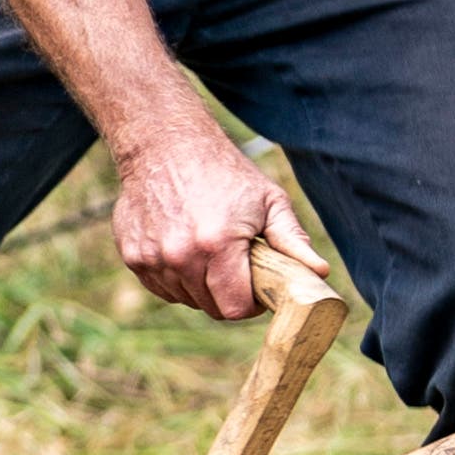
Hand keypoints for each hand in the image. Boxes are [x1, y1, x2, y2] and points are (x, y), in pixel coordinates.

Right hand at [113, 122, 314, 321]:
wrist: (165, 145)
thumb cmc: (224, 171)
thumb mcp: (268, 200)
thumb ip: (292, 241)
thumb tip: (320, 273)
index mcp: (217, 244)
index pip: (235, 309)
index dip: (250, 304)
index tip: (255, 287)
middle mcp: (180, 256)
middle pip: (210, 308)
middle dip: (228, 293)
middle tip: (235, 265)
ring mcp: (152, 258)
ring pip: (186, 299)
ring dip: (200, 286)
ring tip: (209, 251)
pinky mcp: (133, 256)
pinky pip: (162, 288)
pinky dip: (176, 277)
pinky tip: (185, 248)